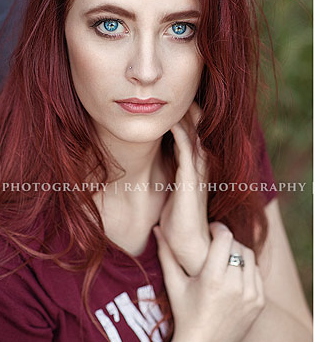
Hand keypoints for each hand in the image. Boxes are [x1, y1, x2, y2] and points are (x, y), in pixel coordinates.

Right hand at [156, 223, 264, 341]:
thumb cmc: (184, 314)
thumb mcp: (174, 284)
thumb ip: (166, 254)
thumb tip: (157, 228)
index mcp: (213, 279)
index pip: (225, 239)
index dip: (218, 229)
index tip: (210, 228)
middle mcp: (235, 286)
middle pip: (239, 246)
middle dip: (227, 241)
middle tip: (216, 242)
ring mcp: (251, 295)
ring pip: (250, 259)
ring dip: (238, 253)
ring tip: (224, 257)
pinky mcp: (259, 303)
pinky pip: (257, 275)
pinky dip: (246, 270)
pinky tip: (233, 274)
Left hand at [159, 102, 210, 274]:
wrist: (187, 246)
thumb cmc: (176, 226)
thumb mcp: (168, 199)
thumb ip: (162, 186)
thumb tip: (142, 182)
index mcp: (193, 173)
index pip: (193, 141)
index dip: (187, 123)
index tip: (177, 106)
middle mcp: (198, 171)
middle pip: (198, 135)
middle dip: (191, 115)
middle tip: (183, 95)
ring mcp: (197, 176)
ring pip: (195, 140)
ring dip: (187, 121)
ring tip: (180, 101)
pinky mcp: (190, 182)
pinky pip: (187, 153)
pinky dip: (181, 136)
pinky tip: (173, 123)